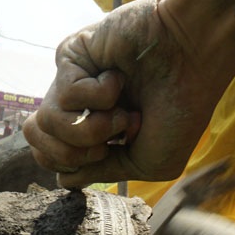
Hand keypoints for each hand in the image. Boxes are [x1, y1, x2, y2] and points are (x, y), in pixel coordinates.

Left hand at [23, 0, 233, 186]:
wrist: (195, 56)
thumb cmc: (181, 108)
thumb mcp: (150, 162)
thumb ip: (102, 173)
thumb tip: (61, 179)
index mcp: (92, 133)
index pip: (53, 163)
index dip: (79, 166)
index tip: (117, 151)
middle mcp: (78, 108)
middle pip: (40, 149)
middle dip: (80, 153)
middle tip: (117, 135)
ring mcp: (70, 81)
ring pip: (47, 124)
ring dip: (94, 128)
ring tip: (123, 112)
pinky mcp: (68, 56)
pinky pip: (65, 94)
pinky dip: (101, 95)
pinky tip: (119, 78)